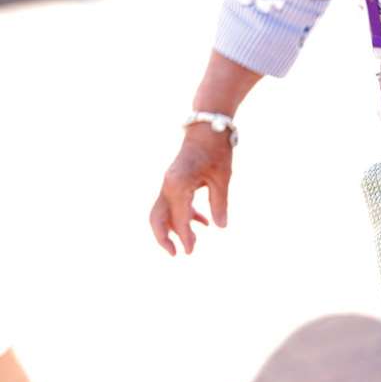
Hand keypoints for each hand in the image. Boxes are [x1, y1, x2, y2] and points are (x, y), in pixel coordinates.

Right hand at [150, 126, 231, 255]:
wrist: (208, 127)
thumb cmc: (216, 151)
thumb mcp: (222, 179)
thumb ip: (219, 203)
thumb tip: (220, 227)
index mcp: (178, 184)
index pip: (179, 218)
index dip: (185, 237)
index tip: (191, 252)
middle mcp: (168, 184)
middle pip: (157, 217)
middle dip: (163, 238)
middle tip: (176, 255)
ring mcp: (169, 182)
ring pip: (162, 212)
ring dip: (173, 228)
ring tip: (191, 244)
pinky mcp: (174, 181)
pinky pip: (172, 204)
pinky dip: (184, 215)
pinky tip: (204, 223)